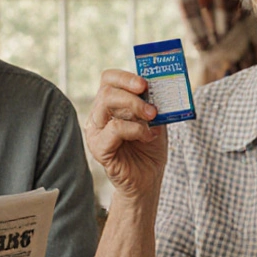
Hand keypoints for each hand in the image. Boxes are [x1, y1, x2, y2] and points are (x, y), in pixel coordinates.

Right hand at [84, 69, 167, 199]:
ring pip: (106, 104)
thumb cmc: (149, 149)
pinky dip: (136, 129)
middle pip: (107, 90)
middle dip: (133, 94)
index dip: (125, 77)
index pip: (108, 80)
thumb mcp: (155, 121)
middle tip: (152, 107)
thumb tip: (160, 86)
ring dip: (134, 107)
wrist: (147, 179)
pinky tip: (148, 137)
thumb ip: (153, 104)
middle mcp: (99, 116)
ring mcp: (96, 132)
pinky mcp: (99, 148)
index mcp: (110, 106)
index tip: (145, 84)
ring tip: (152, 118)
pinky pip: (114, 129)